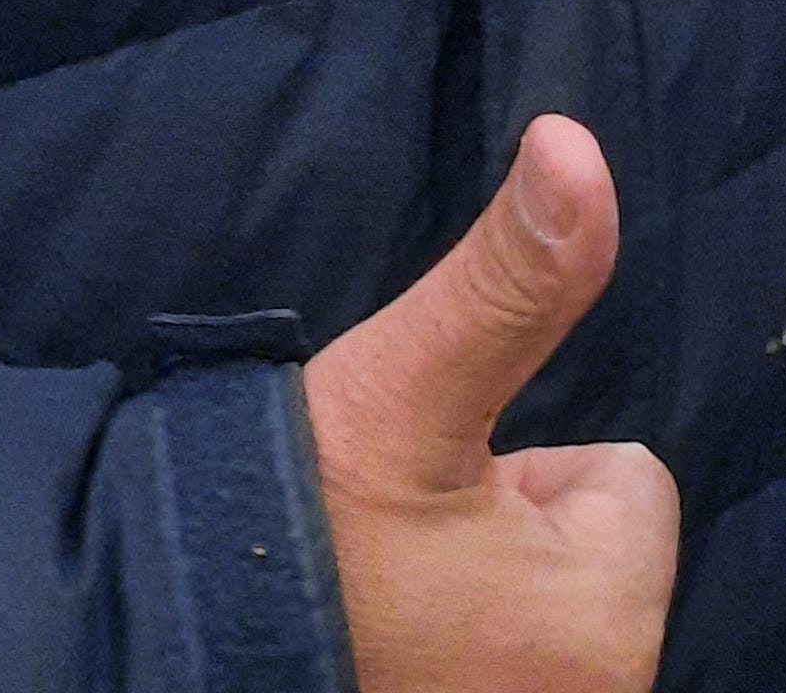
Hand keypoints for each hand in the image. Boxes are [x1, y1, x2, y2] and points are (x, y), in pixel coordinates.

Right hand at [303, 115, 678, 692]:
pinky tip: (383, 648)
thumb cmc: (292, 525)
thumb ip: (510, 278)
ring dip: (480, 594)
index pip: (627, 484)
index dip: (528, 473)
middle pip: (590, 552)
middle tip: (400, 558)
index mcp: (608, 632)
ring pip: (544, 605)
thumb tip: (576, 144)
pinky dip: (457, 647)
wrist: (158, 645)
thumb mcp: (405, 385)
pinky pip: (506, 655)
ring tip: (384, 605)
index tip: (431, 509)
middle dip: (507, 537)